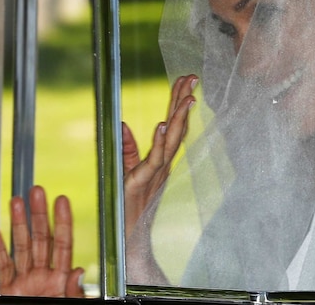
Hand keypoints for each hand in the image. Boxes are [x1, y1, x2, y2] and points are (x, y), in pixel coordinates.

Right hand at [0, 186, 84, 296]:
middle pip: (41, 239)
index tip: (61, 200)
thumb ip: (72, 290)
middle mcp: (43, 276)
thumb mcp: (67, 303)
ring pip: (21, 247)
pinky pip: (3, 267)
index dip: (62, 221)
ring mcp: (25, 281)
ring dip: (18, 223)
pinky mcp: (8, 290)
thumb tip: (78, 271)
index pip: (63, 244)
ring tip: (17, 201)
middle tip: (37, 191)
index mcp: (61, 279)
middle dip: (39, 214)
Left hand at [122, 74, 197, 237]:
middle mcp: (162, 163)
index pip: (173, 124)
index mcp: (161, 158)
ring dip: (179, 118)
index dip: (179, 101)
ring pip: (171, 141)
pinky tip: (163, 124)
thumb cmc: (129, 204)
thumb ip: (127, 148)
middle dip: (183, 101)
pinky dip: (159, 142)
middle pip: (177, 127)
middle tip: (192, 76)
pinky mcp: (143, 181)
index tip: (186, 77)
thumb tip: (122, 123)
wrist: (130, 237)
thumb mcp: (126, 170)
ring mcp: (155, 172)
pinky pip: (153, 160)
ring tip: (187, 97)